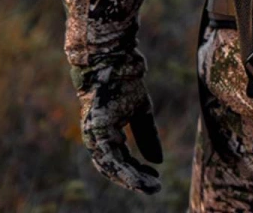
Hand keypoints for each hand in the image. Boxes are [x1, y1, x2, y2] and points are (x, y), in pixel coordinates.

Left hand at [78, 74, 163, 193]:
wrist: (114, 61)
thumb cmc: (124, 82)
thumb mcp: (141, 112)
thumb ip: (146, 135)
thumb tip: (158, 161)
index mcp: (106, 134)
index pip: (120, 160)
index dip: (137, 171)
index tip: (155, 179)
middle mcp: (97, 138)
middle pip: (113, 168)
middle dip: (134, 180)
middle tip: (154, 189)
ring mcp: (94, 135)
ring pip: (110, 167)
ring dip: (130, 179)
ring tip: (148, 187)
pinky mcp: (97, 130)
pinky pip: (109, 158)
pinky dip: (123, 170)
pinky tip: (137, 179)